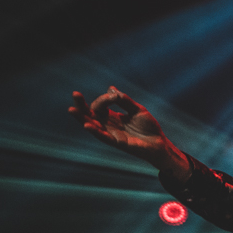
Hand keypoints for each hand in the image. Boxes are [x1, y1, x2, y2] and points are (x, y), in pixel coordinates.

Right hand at [69, 88, 188, 178]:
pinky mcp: (117, 142)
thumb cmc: (149, 127)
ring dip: (82, 118)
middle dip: (81, 105)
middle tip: (75, 94)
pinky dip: (95, 131)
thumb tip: (111, 89)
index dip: (105, 98)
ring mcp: (112, 134)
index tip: (114, 96)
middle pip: (90, 115)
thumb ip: (124, 101)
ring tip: (72, 110)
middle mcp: (109, 125)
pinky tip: (87, 125)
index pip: (101, 105)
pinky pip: (103, 137)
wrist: (160, 143)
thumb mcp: (137, 110)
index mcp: (113, 117)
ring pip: (93, 125)